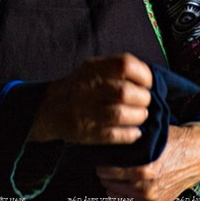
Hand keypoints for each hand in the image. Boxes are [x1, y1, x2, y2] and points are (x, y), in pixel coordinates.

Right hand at [28, 53, 152, 145]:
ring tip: (140, 115)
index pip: (125, 65)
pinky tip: (134, 132)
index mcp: (93, 68)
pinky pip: (114, 135)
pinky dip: (130, 134)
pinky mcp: (87, 133)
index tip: (146, 83)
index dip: (143, 75)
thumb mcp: (93, 68)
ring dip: (138, 116)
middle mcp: (88, 88)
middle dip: (143, 98)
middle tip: (144, 102)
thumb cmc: (81, 86)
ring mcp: (86, 111)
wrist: (50, 108)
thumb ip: (117, 69)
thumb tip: (149, 79)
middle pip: (124, 92)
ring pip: (120, 114)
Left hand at [96, 123, 199, 200]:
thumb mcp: (150, 137)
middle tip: (109, 164)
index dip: (102, 160)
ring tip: (118, 174)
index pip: (106, 169)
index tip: (103, 155)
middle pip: (107, 182)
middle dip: (106, 172)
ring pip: (113, 195)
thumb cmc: (172, 143)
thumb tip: (103, 142)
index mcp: (144, 170)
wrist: (196, 158)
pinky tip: (126, 187)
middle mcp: (146, 189)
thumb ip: (128, 142)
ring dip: (112, 185)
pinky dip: (122, 198)